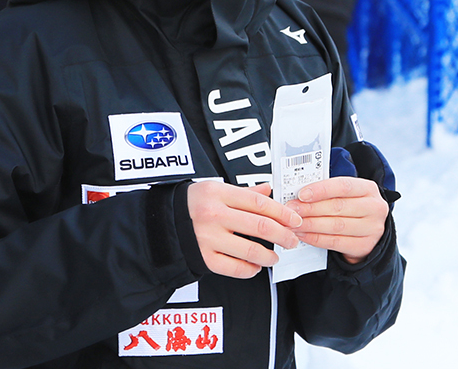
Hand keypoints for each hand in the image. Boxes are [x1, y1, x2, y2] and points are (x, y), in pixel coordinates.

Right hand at [187, 181, 301, 278]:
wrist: (162, 221)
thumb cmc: (192, 203)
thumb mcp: (215, 189)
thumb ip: (244, 192)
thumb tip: (269, 190)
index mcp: (218, 193)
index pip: (260, 203)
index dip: (283, 213)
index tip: (295, 220)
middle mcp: (213, 214)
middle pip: (260, 226)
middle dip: (283, 235)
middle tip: (292, 240)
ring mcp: (208, 237)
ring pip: (251, 250)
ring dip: (270, 256)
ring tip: (274, 257)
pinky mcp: (204, 258)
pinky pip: (235, 268)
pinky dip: (250, 269)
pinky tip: (255, 265)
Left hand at [290, 177, 388, 264]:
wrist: (369, 231)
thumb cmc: (353, 208)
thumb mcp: (347, 195)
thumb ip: (328, 192)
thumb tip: (300, 195)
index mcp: (368, 189)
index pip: (343, 186)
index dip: (321, 190)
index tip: (302, 194)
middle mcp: (374, 208)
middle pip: (338, 207)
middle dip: (311, 208)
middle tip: (292, 210)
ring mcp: (372, 228)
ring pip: (336, 225)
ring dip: (311, 224)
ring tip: (295, 223)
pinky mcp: (365, 246)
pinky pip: (336, 242)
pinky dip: (316, 238)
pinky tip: (304, 234)